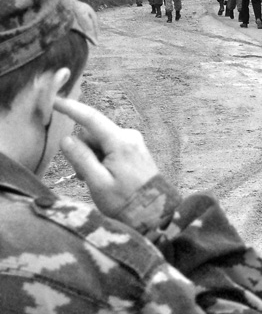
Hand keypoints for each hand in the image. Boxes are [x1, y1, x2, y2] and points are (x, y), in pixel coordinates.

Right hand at [53, 97, 159, 217]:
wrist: (153, 213)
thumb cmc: (125, 201)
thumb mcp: (98, 182)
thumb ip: (81, 159)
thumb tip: (67, 139)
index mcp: (121, 142)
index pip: (92, 119)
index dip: (72, 109)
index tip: (55, 101)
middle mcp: (130, 136)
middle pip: (93, 134)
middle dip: (84, 151)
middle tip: (86, 176)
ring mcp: (134, 142)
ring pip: (100, 142)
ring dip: (93, 158)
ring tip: (99, 180)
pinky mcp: (135, 149)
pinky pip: (110, 148)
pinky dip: (103, 159)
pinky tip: (107, 176)